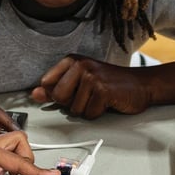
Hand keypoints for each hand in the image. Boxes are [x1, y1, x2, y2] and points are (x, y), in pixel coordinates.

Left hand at [29, 55, 147, 118]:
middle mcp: (80, 65)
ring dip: (87, 110)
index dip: (57, 94)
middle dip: (72, 104)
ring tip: (99, 98)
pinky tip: (107, 102)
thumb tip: (34, 94)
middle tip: (88, 96)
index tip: (71, 92)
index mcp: (71, 60)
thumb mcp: (79, 81)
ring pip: (74, 108)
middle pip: (59, 97)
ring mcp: (92, 76)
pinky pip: (89, 114)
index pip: (46, 83)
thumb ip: (55, 88)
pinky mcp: (102, 90)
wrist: (140, 84)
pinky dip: (98, 114)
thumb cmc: (109, 84)